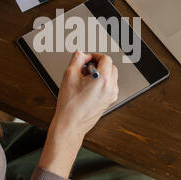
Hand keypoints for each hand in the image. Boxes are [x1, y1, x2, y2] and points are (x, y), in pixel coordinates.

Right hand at [37, 51, 117, 177]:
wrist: (71, 124)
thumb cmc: (70, 104)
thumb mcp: (69, 75)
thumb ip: (77, 59)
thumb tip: (82, 55)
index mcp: (103, 79)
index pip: (106, 58)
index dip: (95, 56)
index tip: (87, 59)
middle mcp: (110, 87)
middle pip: (111, 66)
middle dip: (98, 64)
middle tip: (85, 68)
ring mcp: (111, 95)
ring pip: (111, 76)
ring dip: (101, 73)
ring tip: (86, 79)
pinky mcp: (109, 101)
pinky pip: (109, 86)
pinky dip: (102, 82)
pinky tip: (88, 87)